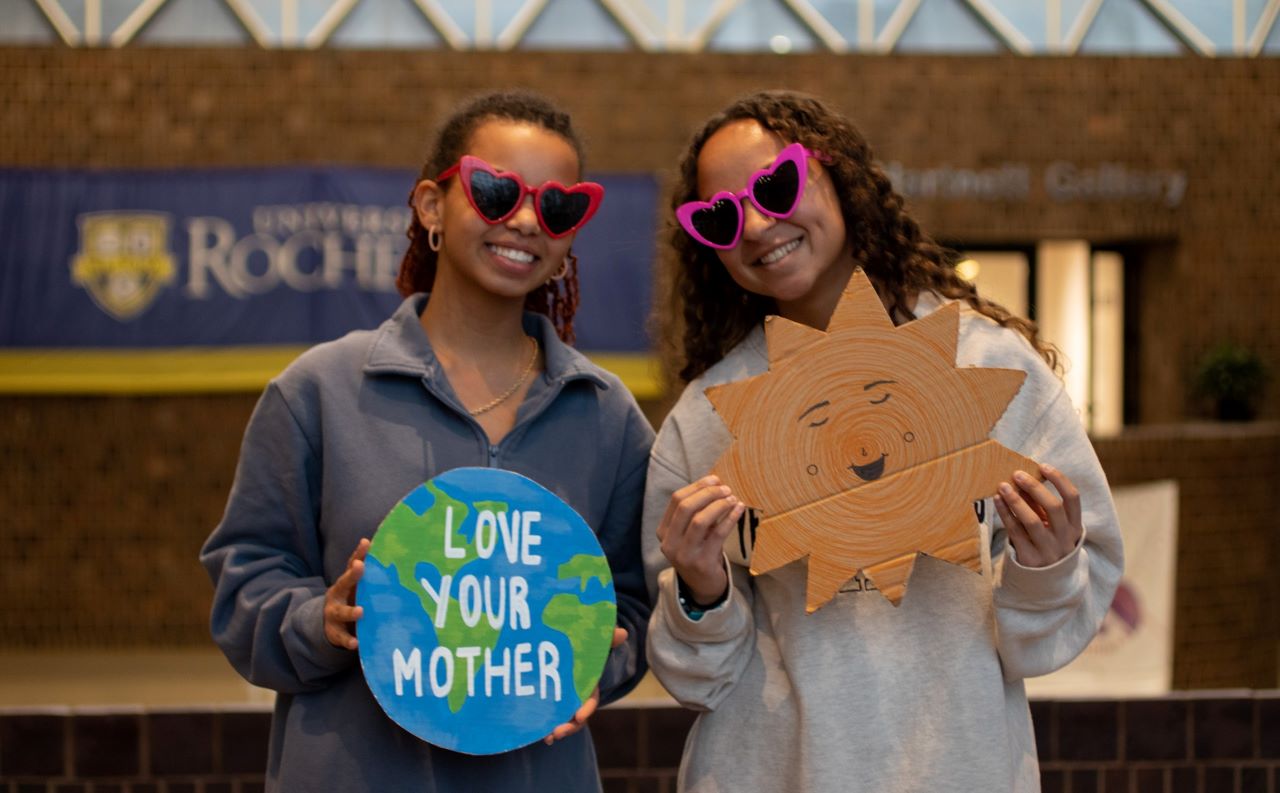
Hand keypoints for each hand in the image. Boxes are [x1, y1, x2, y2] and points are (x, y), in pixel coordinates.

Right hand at [323, 538, 369, 649]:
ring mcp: (334, 614)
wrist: (330, 625)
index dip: (359, 553)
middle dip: (351, 575)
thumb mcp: (357, 588)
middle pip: (343, 583)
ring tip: (360, 611)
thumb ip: (371, 574)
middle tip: (359, 566)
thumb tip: (391, 555)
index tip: (367, 543)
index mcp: (345, 583)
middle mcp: (337, 596)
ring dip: (350, 612)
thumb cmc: (351, 600)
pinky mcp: (336, 633)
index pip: (351, 565)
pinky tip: (356, 643)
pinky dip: (349, 640)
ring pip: (341, 612)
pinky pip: (342, 637)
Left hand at [543, 627, 627, 744]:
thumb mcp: (595, 642)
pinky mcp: (550, 703)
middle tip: (557, 732)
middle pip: (576, 717)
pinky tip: (537, 734)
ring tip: (546, 738)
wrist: (569, 649)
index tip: (579, 716)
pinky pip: (549, 717)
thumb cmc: (585, 647)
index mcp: (589, 686)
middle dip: (569, 726)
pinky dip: (544, 727)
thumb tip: (622, 633)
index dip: (586, 709)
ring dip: (555, 731)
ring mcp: (564, 703)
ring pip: (562, 721)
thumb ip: (607, 639)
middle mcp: (578, 698)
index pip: (590, 701)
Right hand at [656, 476, 744, 604]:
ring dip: (719, 505)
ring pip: (700, 520)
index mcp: (663, 531)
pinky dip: (729, 518)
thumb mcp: (691, 532)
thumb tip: (715, 483)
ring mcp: (684, 554)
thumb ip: (696, 510)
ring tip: (733, 498)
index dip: (697, 486)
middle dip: (708, 493)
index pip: (676, 500)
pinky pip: (717, 535)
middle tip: (726, 489)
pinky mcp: (702, 563)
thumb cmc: (699, 551)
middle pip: (686, 507)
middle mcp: (669, 543)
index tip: (715, 480)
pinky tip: (739, 510)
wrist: (703, 586)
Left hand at [994, 463, 1082, 567]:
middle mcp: (1065, 539)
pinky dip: (1005, 514)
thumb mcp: (1051, 526)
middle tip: (1017, 474)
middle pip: (1054, 507)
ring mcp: (1048, 551)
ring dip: (1016, 500)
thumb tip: (1024, 478)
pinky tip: (997, 500)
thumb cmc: (1047, 543)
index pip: (1073, 498)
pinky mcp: (1030, 559)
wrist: (1044, 582)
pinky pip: (1015, 532)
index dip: (1060, 480)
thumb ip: (1041, 505)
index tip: (1043, 466)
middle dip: (1035, 487)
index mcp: (1075, 527)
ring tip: (1002, 486)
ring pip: (1032, 521)